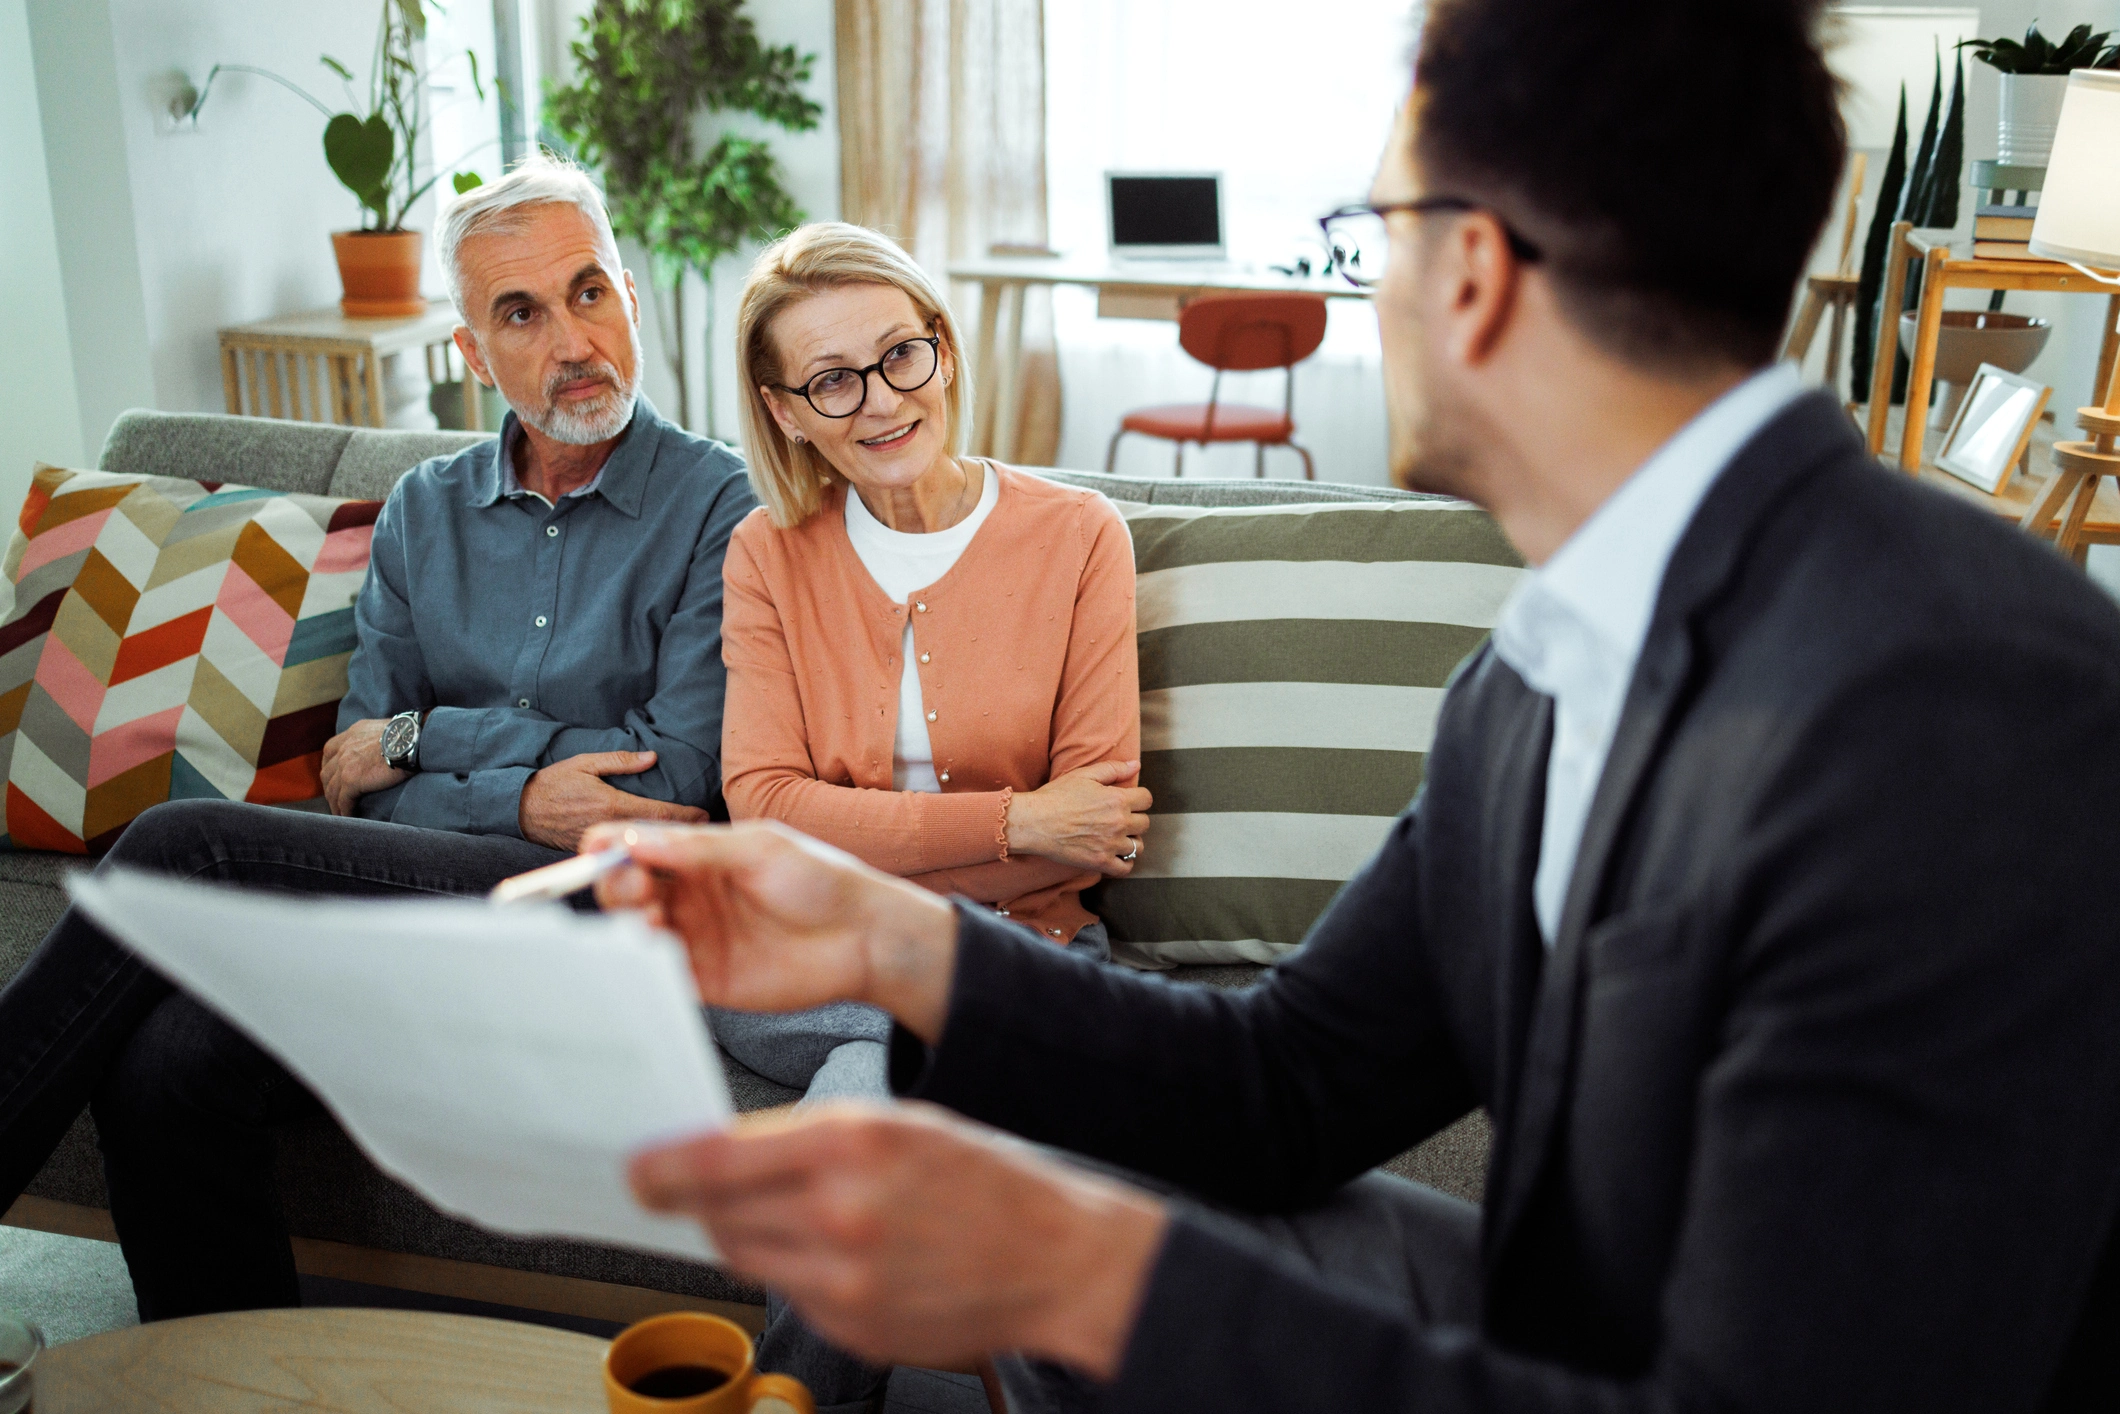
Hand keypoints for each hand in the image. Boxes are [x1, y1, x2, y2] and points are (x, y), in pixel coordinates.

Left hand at [321, 719, 408, 815]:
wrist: (411, 740)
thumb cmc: (408, 736)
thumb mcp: (386, 729)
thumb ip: (377, 737)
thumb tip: (386, 745)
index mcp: (352, 734)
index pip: (331, 750)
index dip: (330, 765)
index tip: (334, 774)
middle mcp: (344, 748)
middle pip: (327, 772)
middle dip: (329, 787)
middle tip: (335, 798)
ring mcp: (345, 765)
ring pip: (332, 789)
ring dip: (334, 803)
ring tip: (341, 813)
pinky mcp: (351, 780)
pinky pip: (343, 800)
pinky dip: (344, 810)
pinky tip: (348, 817)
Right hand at [518, 751, 708, 851]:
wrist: (519, 809)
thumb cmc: (553, 783)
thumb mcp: (586, 763)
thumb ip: (620, 761)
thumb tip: (652, 757)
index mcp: (612, 804)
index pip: (658, 812)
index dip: (685, 815)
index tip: (704, 814)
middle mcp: (610, 827)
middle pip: (656, 833)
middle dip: (682, 831)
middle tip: (707, 827)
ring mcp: (602, 844)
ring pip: (642, 846)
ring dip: (665, 843)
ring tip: (689, 839)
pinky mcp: (593, 853)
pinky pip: (624, 854)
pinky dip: (643, 851)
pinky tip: (658, 849)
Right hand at [588, 820, 960, 1040]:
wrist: (863, 936)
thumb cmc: (820, 880)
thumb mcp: (759, 849)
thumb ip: (697, 849)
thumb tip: (633, 840)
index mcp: (699, 855)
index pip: (637, 847)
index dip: (610, 847)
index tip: (598, 851)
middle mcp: (690, 895)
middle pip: (625, 889)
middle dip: (615, 886)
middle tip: (635, 890)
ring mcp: (696, 937)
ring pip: (634, 933)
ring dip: (627, 925)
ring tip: (648, 921)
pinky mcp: (706, 980)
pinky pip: (660, 976)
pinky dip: (644, 968)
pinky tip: (655, 954)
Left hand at [629, 1103, 1166, 1375]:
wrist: (1056, 1258)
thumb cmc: (985, 1182)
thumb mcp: (901, 1125)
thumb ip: (808, 1138)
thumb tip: (722, 1152)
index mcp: (854, 1143)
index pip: (717, 1159)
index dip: (661, 1167)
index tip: (636, 1168)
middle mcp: (843, 1212)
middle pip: (718, 1212)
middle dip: (697, 1199)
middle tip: (686, 1186)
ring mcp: (846, 1280)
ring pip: (744, 1255)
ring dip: (742, 1232)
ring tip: (787, 1213)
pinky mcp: (852, 1328)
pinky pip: (786, 1294)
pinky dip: (791, 1271)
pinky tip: (835, 1252)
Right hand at [1005, 761, 1152, 874]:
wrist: (1034, 822)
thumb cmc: (1056, 796)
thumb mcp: (1084, 775)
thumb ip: (1113, 769)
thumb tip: (1135, 765)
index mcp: (1117, 799)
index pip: (1147, 799)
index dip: (1139, 798)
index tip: (1129, 801)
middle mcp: (1119, 823)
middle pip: (1145, 823)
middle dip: (1135, 819)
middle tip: (1119, 819)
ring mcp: (1111, 844)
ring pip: (1138, 846)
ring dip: (1130, 841)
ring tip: (1116, 837)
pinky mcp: (1100, 862)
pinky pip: (1125, 868)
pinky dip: (1124, 863)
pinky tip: (1115, 855)